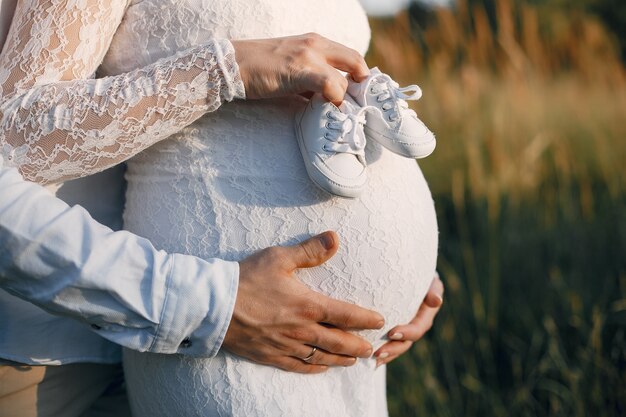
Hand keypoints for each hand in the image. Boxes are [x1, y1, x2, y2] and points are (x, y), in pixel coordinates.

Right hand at [223, 231, 384, 373]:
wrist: (213, 306)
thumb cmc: (246, 278)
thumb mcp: (279, 258)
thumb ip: (310, 250)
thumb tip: (335, 238)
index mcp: (308, 306)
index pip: (347, 315)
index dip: (366, 319)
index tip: (379, 321)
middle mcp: (302, 330)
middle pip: (339, 342)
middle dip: (358, 346)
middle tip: (372, 349)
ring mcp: (286, 345)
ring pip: (321, 357)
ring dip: (341, 360)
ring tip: (353, 361)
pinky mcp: (270, 355)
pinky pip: (298, 367)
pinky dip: (314, 368)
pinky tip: (321, 368)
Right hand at [231, 33, 369, 103]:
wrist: (231, 65)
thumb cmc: (259, 70)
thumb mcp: (292, 68)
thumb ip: (312, 81)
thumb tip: (328, 101)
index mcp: (315, 42)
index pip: (351, 56)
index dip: (359, 77)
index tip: (356, 96)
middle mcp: (316, 44)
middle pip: (356, 62)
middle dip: (360, 87)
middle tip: (355, 106)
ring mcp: (309, 56)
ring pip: (344, 79)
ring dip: (344, 99)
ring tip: (337, 113)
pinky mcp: (300, 70)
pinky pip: (330, 86)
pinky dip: (334, 100)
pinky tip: (326, 110)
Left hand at [373, 273, 443, 367]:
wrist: (410, 274)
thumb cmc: (419, 275)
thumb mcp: (429, 280)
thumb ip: (432, 290)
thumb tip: (437, 301)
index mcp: (425, 316)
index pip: (418, 328)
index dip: (407, 333)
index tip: (392, 333)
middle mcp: (415, 325)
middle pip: (405, 342)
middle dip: (393, 349)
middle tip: (377, 353)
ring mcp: (403, 329)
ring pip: (395, 346)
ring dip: (385, 354)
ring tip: (372, 359)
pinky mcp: (391, 328)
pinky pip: (386, 342)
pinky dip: (378, 349)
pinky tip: (367, 357)